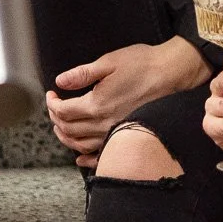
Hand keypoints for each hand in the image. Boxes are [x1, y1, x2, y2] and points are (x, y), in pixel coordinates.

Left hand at [46, 37, 209, 167]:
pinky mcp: (126, 135)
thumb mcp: (108, 62)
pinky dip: (87, 159)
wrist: (170, 73)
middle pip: (69, 129)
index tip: (51, 95)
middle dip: (56, 118)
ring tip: (61, 126)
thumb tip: (61, 81)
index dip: (52, 103)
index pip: (64, 111)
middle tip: (54, 108)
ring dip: (66, 137)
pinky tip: (80, 158)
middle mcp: (104, 123)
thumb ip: (82, 74)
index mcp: (97, 104)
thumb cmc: (143, 64)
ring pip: (81, 144)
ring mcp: (115, 132)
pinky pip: (102, 155)